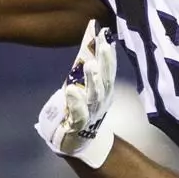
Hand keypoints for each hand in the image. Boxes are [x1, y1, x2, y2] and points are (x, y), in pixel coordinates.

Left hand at [36, 20, 116, 166]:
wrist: (78, 143)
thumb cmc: (79, 110)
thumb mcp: (82, 88)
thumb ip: (84, 71)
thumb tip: (87, 44)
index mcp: (103, 89)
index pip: (107, 68)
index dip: (107, 52)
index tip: (105, 34)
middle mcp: (101, 100)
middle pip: (105, 79)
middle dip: (105, 61)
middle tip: (103, 44)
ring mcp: (92, 113)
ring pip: (95, 95)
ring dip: (93, 80)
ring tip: (90, 65)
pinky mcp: (79, 126)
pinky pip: (79, 113)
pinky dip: (76, 102)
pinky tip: (71, 91)